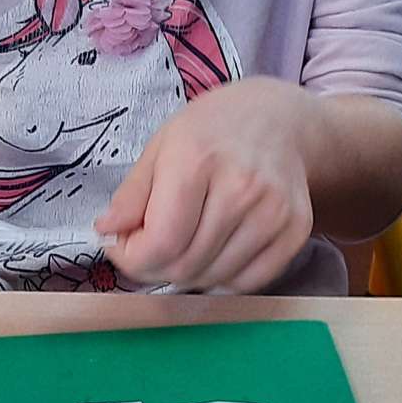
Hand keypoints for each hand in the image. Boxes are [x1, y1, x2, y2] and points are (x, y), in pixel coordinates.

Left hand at [96, 80, 316, 291]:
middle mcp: (241, 186)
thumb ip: (131, 194)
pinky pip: (249, 282)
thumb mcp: (161, 146)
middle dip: (155, 268)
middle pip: (185, 265)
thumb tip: (107, 233)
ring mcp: (273, 211)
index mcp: (197, 159)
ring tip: (184, 244)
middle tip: (151, 249)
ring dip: (188, 274)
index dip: (132, 258)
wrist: (280, 120)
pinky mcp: (295, 230)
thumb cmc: (213, 131)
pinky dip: (223, 278)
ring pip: (214, 278)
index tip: (124, 247)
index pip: (161, 241)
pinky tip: (214, 251)